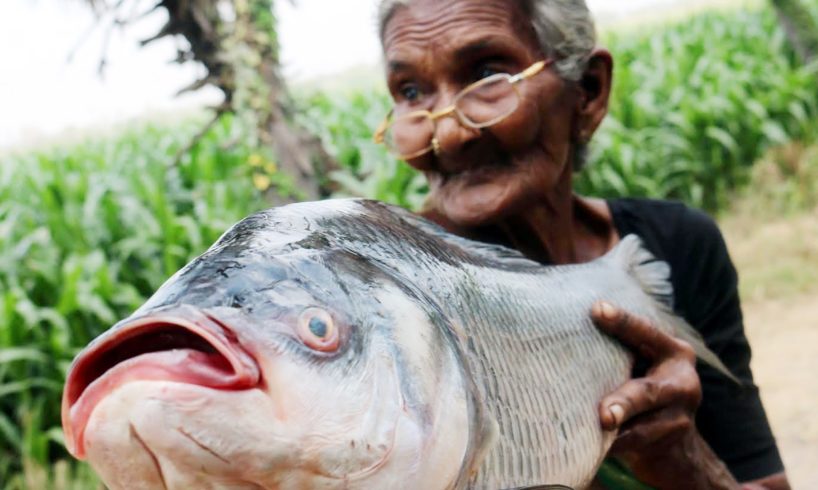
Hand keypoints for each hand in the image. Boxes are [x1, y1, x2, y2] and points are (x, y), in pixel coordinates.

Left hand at [591, 301, 738, 489]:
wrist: (676, 447)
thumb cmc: (642, 389)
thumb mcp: (640, 365)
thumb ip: (619, 351)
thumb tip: (564, 328)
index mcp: (674, 353)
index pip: (647, 333)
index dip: (622, 322)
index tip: (596, 310)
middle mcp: (682, 383)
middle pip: (647, 392)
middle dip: (623, 402)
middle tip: (604, 414)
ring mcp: (679, 420)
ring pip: (642, 428)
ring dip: (616, 432)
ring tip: (597, 432)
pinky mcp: (668, 447)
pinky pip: (634, 447)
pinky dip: (611, 447)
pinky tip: (591, 449)